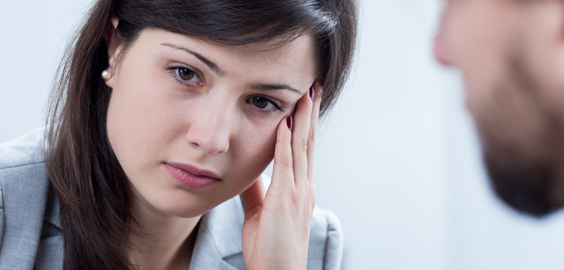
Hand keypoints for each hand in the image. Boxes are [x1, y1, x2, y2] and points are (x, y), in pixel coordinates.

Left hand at [241, 83, 319, 269]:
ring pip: (302, 147)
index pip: (304, 148)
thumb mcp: (260, 212)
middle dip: (311, 111)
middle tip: (314, 84)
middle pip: (309, 141)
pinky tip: (285, 124)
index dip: (306, 122)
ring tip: (305, 93)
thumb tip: (249, 169)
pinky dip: (285, 143)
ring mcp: (298, 193)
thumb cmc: (270, 250)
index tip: (306, 98)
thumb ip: (258, 189)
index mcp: (299, 188)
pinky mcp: (285, 201)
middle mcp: (304, 187)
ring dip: (303, 118)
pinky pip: (286, 166)